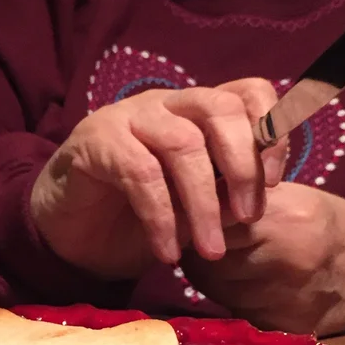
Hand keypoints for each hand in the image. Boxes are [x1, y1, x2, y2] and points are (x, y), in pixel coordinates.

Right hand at [30, 81, 284, 279]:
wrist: (68, 232)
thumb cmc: (136, 217)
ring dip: (204, 203)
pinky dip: (161, 218)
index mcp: (196, 112)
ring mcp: (129, 117)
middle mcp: (166, 104)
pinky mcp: (96, 141)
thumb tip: (255, 203)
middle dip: (244, 165)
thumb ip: (224, 199)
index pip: (247, 92)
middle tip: (249, 217)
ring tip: (210, 251)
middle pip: (220, 108)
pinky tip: (166, 253)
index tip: (276, 181)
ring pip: (184, 143)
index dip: (271, 129)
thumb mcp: (192, 209)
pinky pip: (141, 174)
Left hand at [183, 182, 344, 336]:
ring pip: (210, 281)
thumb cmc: (330, 225)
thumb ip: (245, 193)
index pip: (217, 213)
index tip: (185, 202)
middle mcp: (285, 262)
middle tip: (197, 228)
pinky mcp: (274, 327)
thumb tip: (190, 188)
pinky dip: (222, 290)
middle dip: (195, 238)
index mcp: (291, 219)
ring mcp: (280, 300)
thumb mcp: (297, 196)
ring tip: (221, 252)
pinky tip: (237, 279)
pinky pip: (227, 304)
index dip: (195, 208)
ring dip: (204, 266)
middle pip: (207, 250)